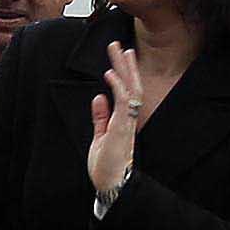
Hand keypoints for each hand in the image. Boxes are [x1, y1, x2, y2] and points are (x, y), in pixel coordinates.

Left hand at [87, 42, 149, 201]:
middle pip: (131, 85)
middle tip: (119, 45)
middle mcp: (128, 118)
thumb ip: (101, 118)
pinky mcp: (122, 127)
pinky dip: (118, 86)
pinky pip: (124, 101)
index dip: (124, 74)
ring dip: (124, 69)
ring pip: (131, 89)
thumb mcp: (100, 137)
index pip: (127, 92)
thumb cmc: (106, 166)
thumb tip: (98, 97)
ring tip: (119, 50)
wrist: (111, 184)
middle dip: (125, 65)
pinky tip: (110, 73)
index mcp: (124, 120)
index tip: (118, 58)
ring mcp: (127, 122)